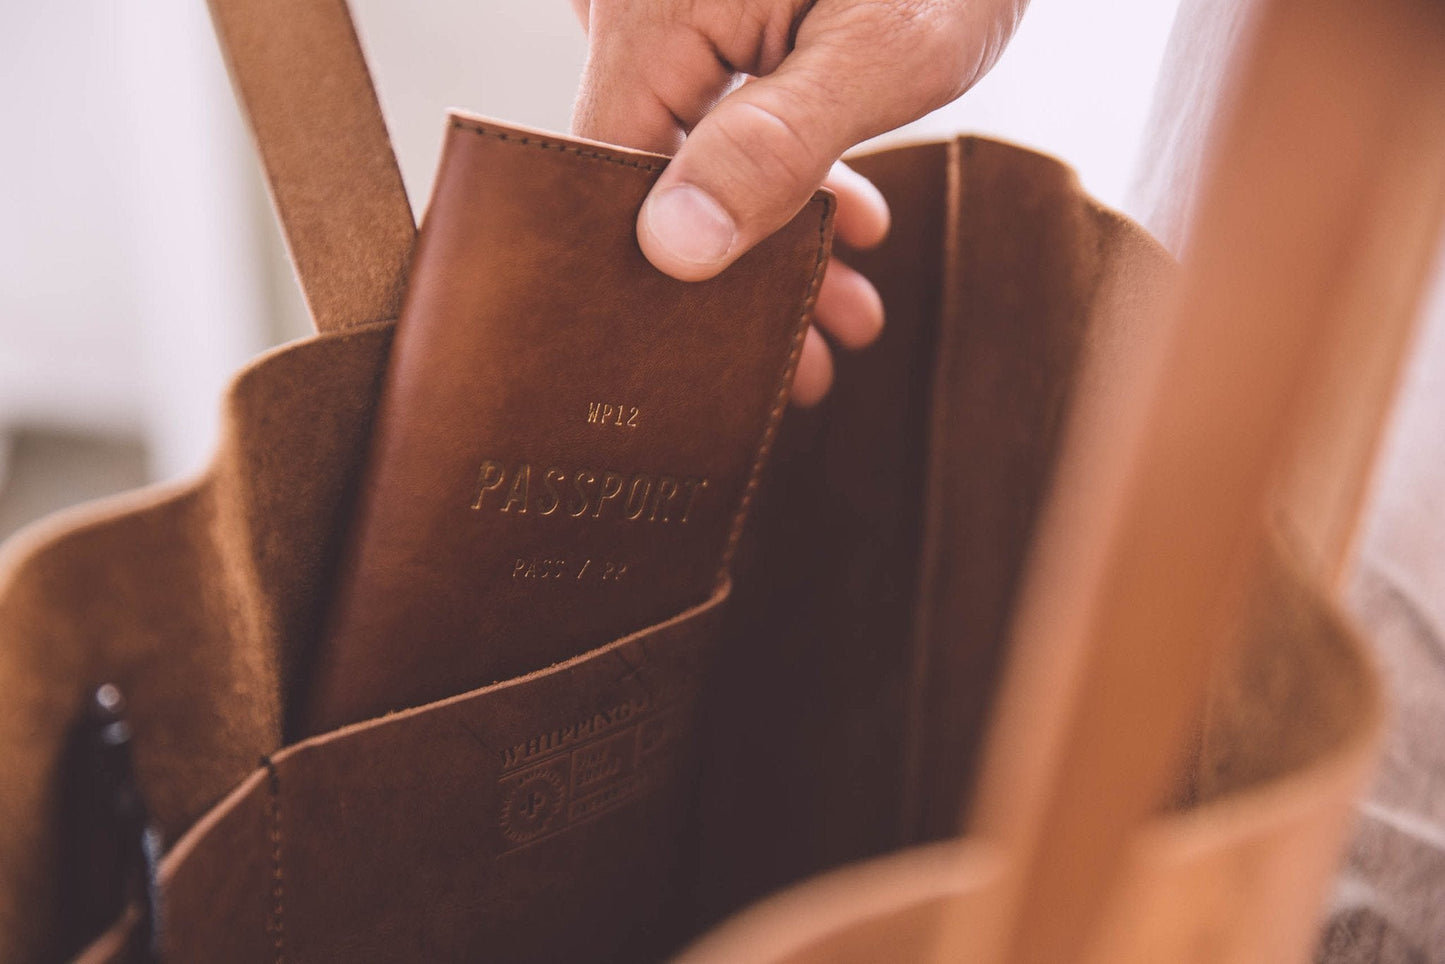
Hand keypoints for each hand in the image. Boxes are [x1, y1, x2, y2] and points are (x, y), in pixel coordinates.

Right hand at [570, 0, 1026, 403]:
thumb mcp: (884, 51)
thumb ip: (776, 147)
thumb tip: (673, 249)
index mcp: (652, 7)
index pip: (607, 172)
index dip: (658, 274)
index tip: (719, 354)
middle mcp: (645, 6)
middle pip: (657, 174)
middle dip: (739, 278)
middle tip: (807, 357)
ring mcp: (685, 12)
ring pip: (702, 156)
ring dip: (778, 239)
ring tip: (852, 308)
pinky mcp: (728, 16)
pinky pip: (733, 114)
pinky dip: (793, 178)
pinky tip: (859, 223)